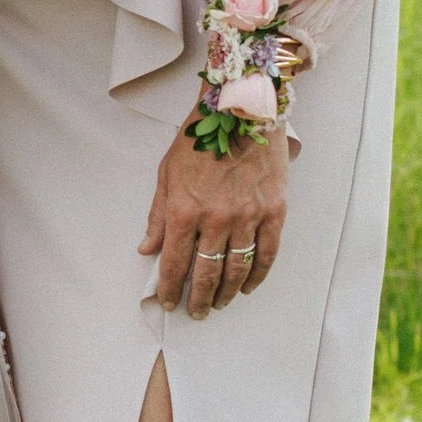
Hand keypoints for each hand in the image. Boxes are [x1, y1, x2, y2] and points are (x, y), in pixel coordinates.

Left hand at [140, 118, 289, 316]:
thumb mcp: (167, 173)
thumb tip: (148, 248)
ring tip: (220, 303)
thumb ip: (158, 216)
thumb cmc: (201, 137)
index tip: (169, 303)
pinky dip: (258, 274)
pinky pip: (267, 253)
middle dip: (199, 299)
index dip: (170, 289)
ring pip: (238, 269)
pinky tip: (249, 286)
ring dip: (227, 292)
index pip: (174, 264)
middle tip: (196, 312)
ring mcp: (247, 217)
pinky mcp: (273, 211)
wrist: (240, 109)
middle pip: (207, 273)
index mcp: (184, 211)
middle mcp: (216, 220)